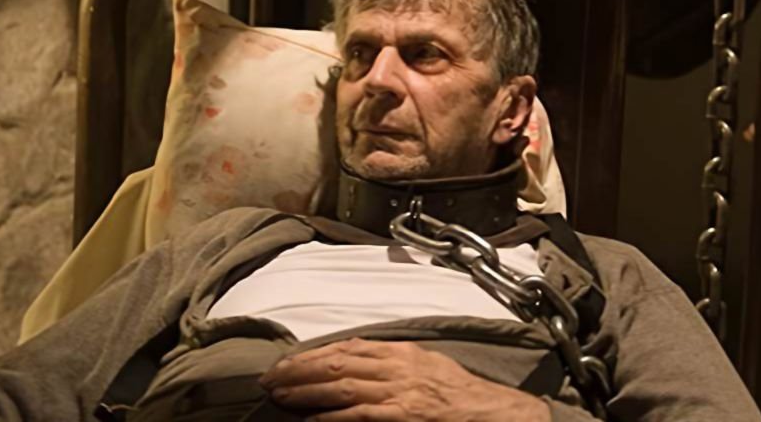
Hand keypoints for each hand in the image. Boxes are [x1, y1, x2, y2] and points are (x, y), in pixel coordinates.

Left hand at [260, 338, 548, 421]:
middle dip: (299, 370)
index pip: (348, 347)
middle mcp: (398, 367)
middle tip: (269, 379)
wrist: (490, 413)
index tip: (288, 362)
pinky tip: (309, 420)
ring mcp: (399, 391)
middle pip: (337, 362)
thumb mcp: (429, 366)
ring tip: (279, 397)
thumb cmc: (462, 395)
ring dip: (305, 391)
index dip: (313, 354)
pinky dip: (330, 417)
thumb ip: (395, 363)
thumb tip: (359, 363)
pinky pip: (357, 414)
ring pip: (341, 385)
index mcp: (403, 352)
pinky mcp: (401, 415)